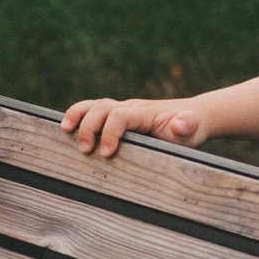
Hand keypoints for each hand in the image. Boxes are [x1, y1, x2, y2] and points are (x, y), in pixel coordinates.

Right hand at [61, 96, 210, 157]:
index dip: (110, 132)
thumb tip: (179, 124)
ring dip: (77, 115)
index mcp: (144, 113)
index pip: (120, 115)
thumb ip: (186, 126)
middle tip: (86, 151)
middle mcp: (130, 108)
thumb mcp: (193, 128)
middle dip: (89, 127)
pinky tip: (68, 129)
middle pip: (102, 108)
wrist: (191, 117)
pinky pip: (94, 111)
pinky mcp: (117, 117)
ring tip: (64, 130)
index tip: (107, 154)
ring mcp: (122, 110)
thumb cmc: (190, 127)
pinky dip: (79, 116)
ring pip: (94, 105)